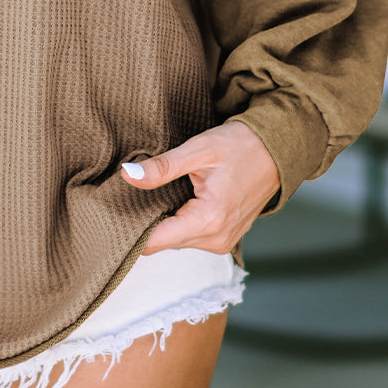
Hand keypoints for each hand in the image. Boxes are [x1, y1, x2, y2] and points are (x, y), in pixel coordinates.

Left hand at [120, 120, 279, 255]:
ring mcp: (224, 241)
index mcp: (209, 221)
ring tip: (149, 195)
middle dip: (144, 223)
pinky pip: (192, 236)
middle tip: (124, 197)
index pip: (155, 242)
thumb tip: (127, 175)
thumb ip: (161, 168)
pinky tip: (172, 200)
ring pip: (177, 240)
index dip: (130, 232)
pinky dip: (179, 222)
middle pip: (164, 242)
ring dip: (163, 222)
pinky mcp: (226, 236)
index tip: (109, 216)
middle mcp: (217, 239)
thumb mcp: (197, 151)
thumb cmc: (240, 145)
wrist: (277, 149)